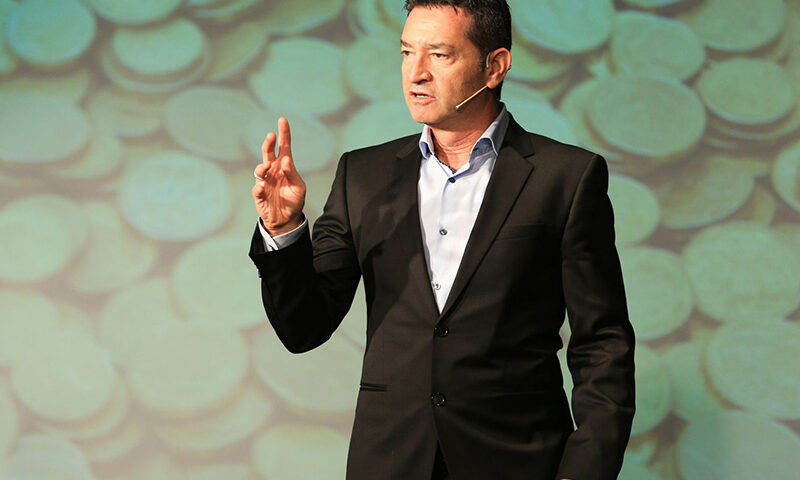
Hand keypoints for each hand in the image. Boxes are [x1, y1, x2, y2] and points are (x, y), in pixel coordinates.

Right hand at [252, 117, 305, 234]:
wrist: (286, 220)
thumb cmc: (293, 201)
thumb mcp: (299, 187)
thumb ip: (293, 174)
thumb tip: (286, 161)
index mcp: (285, 167)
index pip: (284, 147)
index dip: (283, 133)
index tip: (283, 120)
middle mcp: (273, 171)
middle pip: (268, 153)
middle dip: (268, 143)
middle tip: (271, 136)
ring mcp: (265, 182)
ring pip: (260, 169)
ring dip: (263, 166)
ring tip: (268, 166)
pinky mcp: (259, 195)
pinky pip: (257, 189)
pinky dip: (259, 188)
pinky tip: (263, 188)